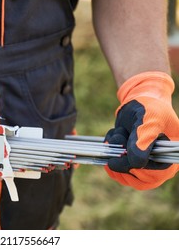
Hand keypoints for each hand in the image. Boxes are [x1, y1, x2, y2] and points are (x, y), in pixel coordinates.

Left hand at [104, 71, 178, 189]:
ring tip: (118, 134)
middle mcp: (159, 165)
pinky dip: (109, 154)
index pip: (153, 175)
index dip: (134, 168)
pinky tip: (112, 138)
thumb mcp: (149, 120)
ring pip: (124, 175)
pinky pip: (116, 169)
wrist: (139, 101)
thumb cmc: (149, 108)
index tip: (120, 153)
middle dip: (121, 159)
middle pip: (137, 179)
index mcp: (171, 157)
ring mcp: (144, 165)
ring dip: (114, 154)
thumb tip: (136, 163)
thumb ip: (143, 140)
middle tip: (118, 138)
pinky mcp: (130, 162)